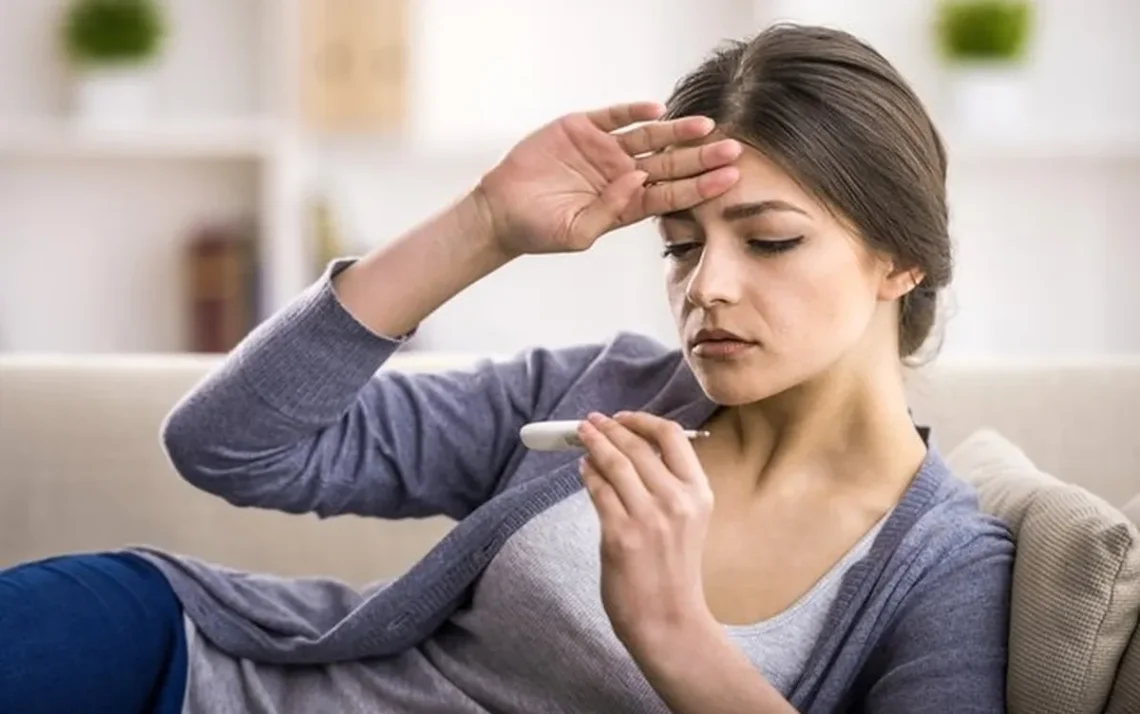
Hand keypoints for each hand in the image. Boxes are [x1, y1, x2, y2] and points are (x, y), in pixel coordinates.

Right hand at [474, 101, 740, 256]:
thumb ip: (610, 211)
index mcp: (625, 204)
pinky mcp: (581, 128)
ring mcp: (603, 150)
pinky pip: (614, 116)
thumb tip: (637, 180)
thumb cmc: (540, 230)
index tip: (729, 180)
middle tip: (733, 150)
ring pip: (649, 137)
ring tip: (705, 126)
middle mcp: (621, 174)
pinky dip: (633, 111)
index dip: (701, 187)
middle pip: (669, 163)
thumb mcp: (578, 233)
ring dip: (677, 132)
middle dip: (701, 157)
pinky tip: (657, 110)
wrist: (501, 211)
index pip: (671, 194)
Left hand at [576, 411, 715, 651]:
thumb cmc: (674, 571)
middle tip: (591, 421)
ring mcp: (648, 518)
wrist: (669, 620)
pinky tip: (583, 469)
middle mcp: (677, 501)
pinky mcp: (620, 535)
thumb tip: (629, 449)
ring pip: (615, 464)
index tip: (622, 417)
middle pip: (637, 447)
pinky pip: (598, 491)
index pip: (672, 437)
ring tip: (582, 437)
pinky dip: (587, 474)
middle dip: (609, 429)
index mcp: (699, 493)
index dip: (642, 420)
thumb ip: (667, 485)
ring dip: (593, 444)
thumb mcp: (687, 520)